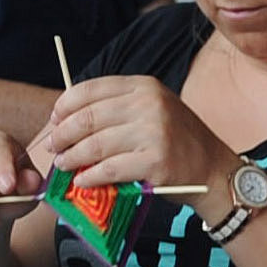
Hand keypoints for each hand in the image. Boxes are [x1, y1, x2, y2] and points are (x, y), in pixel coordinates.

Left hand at [33, 74, 230, 197]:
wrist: (213, 169)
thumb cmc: (176, 141)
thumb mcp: (151, 110)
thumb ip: (116, 109)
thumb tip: (66, 118)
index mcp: (143, 86)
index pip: (90, 89)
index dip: (65, 106)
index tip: (54, 120)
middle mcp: (149, 104)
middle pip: (88, 118)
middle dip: (63, 134)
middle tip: (53, 147)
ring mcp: (154, 132)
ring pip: (95, 145)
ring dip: (72, 158)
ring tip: (63, 165)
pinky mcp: (156, 161)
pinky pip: (109, 169)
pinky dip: (90, 176)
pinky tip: (83, 180)